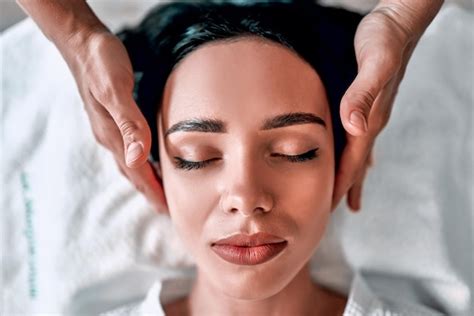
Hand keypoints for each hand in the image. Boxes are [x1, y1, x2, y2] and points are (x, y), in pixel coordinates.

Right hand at [64, 29, 166, 210]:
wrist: (82, 42)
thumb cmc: (101, 63)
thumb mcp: (115, 91)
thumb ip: (128, 124)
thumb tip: (138, 159)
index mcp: (112, 134)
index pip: (136, 171)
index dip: (152, 190)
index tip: (166, 209)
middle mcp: (110, 135)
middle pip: (132, 171)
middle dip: (148, 190)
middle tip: (165, 207)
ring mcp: (109, 127)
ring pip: (130, 161)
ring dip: (144, 177)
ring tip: (158, 188)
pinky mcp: (112, 116)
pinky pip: (128, 146)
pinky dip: (140, 159)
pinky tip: (146, 156)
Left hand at [333, 0, 442, 210]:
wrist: (396, 21)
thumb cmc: (383, 38)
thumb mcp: (374, 62)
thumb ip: (363, 93)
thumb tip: (354, 126)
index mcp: (370, 119)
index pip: (353, 162)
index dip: (341, 185)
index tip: (329, 208)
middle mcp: (371, 120)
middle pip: (357, 164)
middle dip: (345, 188)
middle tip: (334, 211)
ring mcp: (371, 113)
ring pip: (358, 153)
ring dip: (351, 175)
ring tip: (347, 195)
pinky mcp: (367, 102)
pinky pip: (358, 137)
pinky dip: (354, 154)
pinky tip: (355, 157)